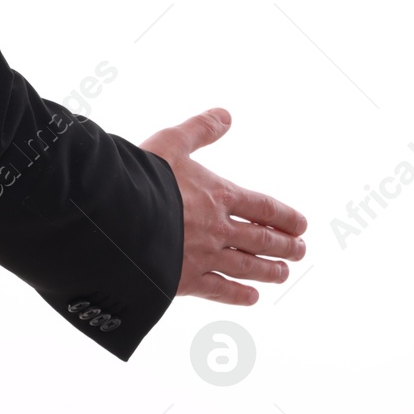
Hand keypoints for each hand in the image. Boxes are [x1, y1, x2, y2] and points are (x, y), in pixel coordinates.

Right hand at [139, 108, 306, 304]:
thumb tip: (226, 115)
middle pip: (261, 239)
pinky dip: (238, 295)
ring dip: (269, 271)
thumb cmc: (139, 178)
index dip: (285, 216)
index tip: (302, 225)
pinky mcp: (184, 280)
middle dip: (284, 245)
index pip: (263, 207)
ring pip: (246, 267)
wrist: (112, 217)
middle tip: (300, 250)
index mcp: (218, 195)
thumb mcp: (170, 143)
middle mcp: (218, 228)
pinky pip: (219, 290)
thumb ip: (199, 130)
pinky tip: (251, 298)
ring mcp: (203, 256)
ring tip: (283, 274)